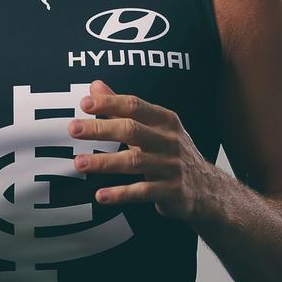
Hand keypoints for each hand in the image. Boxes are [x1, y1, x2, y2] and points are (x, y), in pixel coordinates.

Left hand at [69, 80, 218, 222]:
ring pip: (133, 161)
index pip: (134, 105)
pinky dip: (121, 193)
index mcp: (165, 120)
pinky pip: (143, 191)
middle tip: (73, 129)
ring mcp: (171, 166)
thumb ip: (122, 107)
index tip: (84, 103)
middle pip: (131, 130)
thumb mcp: (153, 126)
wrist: (207, 189)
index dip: (110, 103)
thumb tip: (95, 86)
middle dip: (100, 129)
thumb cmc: (171, 152)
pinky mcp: (172, 190)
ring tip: (79, 163)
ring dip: (104, 162)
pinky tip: (100, 195)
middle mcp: (169, 140)